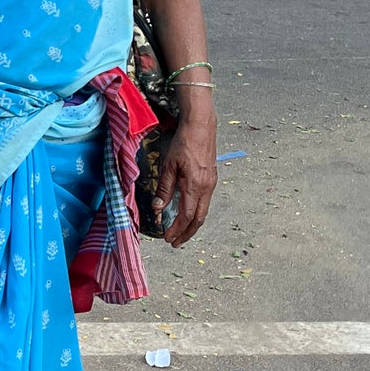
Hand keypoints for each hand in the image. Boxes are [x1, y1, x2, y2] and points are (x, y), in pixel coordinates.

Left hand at [156, 110, 217, 246]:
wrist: (201, 127)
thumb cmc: (183, 143)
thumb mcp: (169, 166)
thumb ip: (164, 189)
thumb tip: (158, 208)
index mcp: (195, 185)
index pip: (187, 215)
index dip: (177, 229)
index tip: (168, 238)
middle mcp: (206, 188)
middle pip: (198, 219)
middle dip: (187, 233)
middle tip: (175, 243)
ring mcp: (211, 184)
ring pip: (203, 211)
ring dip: (192, 225)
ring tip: (180, 233)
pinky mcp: (211, 179)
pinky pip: (205, 202)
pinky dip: (196, 213)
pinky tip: (187, 214)